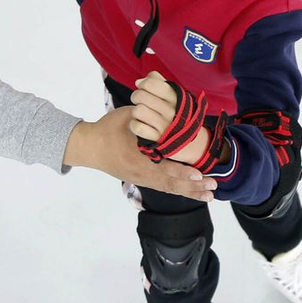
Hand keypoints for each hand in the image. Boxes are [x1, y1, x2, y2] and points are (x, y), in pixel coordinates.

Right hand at [63, 105, 215, 200]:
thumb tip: (167, 106)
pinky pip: (163, 187)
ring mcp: (141, 178)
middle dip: (193, 187)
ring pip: (169, 188)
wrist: (88, 147)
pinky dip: (180, 189)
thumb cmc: (107, 129)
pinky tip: (193, 191)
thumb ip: (146, 115)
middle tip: (213, 188)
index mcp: (137, 158)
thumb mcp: (127, 117)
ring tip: (209, 195)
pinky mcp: (141, 180)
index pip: (162, 168)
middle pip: (171, 184)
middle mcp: (141, 173)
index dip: (180, 171)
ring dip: (190, 192)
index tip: (197, 174)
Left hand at [129, 71, 208, 163]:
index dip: (143, 84)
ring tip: (141, 114)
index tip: (145, 89)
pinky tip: (140, 124)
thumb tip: (138, 82)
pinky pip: (137, 127)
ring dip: (136, 112)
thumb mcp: (174, 94)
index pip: (150, 83)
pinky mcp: (157, 139)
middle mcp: (171, 111)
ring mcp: (164, 126)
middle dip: (136, 97)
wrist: (190, 141)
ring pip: (138, 110)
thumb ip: (158, 82)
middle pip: (140, 95)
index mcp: (176, 97)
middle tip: (141, 102)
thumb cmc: (176, 112)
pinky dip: (134, 125)